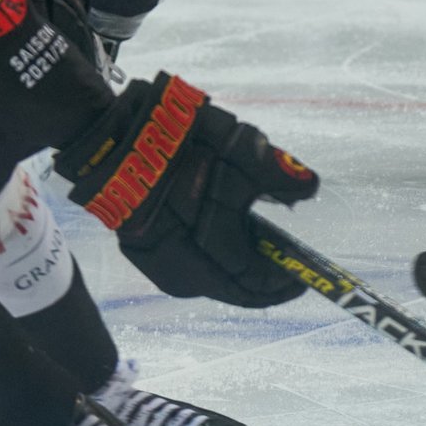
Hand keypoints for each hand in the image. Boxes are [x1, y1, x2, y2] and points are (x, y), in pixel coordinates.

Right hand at [55, 71, 320, 307]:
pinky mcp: (143, 251)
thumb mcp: (245, 153)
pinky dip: (210, 249)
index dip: (285, 280)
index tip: (304, 270)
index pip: (258, 286)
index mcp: (212, 260)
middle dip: (261, 269)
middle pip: (235, 285)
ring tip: (254, 233)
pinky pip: (188, 261)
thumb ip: (282, 175)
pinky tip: (220, 226)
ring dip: (235, 258)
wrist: (116, 138)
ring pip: (210, 274)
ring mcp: (159, 266)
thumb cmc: (185, 148)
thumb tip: (309, 185)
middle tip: (280, 250)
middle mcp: (184, 275)